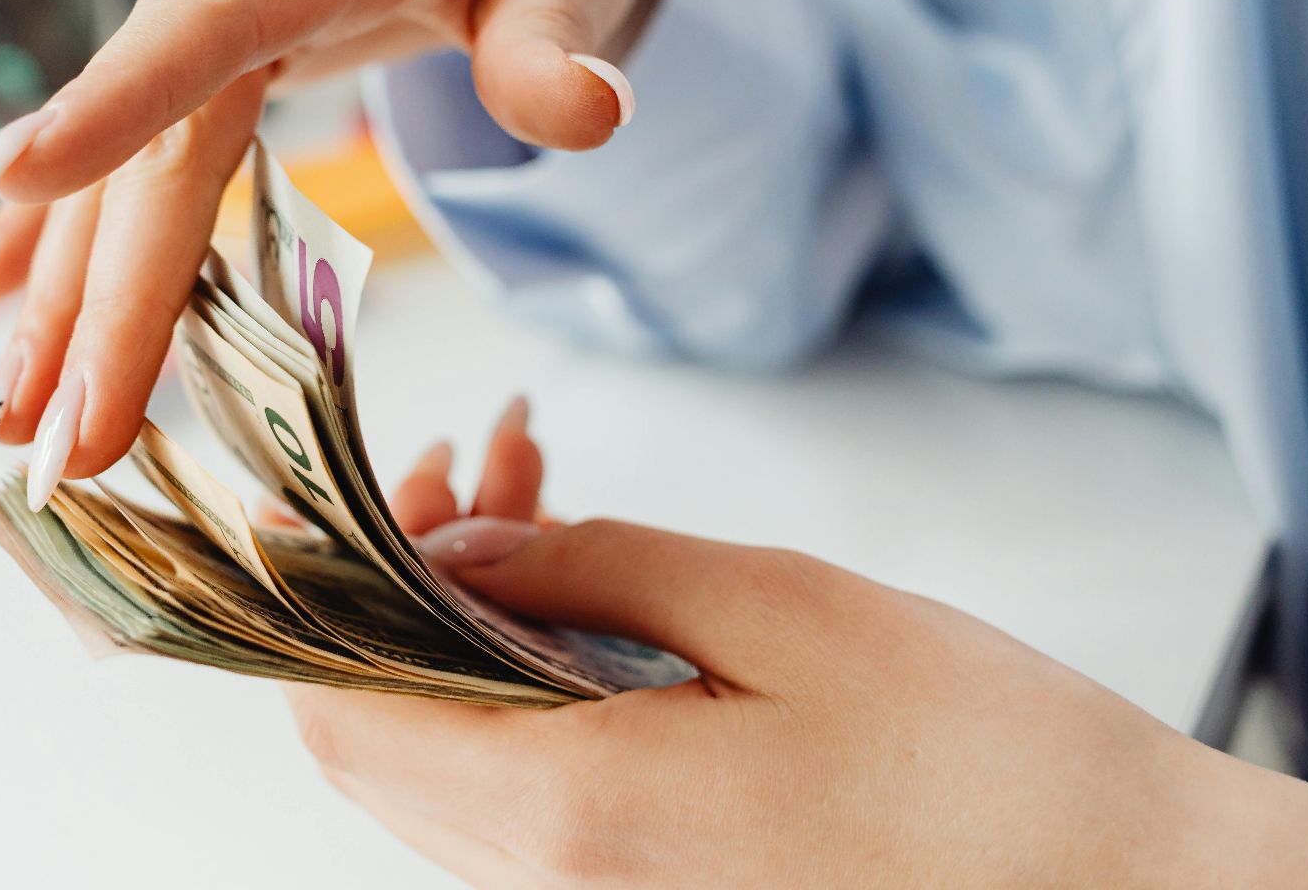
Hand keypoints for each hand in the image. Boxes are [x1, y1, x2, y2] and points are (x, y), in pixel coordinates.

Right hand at [0, 0, 673, 491]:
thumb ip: (557, 44)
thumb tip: (588, 112)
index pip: (207, 24)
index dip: (111, 103)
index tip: (14, 186)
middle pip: (152, 145)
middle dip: (101, 297)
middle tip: (59, 436)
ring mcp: (218, 11)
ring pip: (123, 166)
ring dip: (66, 295)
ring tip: (17, 416)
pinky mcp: (216, 52)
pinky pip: (127, 153)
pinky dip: (60, 230)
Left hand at [283, 403, 1307, 886]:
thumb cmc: (985, 760)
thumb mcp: (779, 610)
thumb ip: (591, 567)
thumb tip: (454, 537)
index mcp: (570, 810)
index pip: (341, 710)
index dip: (322, 584)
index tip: (366, 472)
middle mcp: (553, 880)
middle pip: (375, 733)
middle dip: (396, 575)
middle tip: (482, 460)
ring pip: (448, 753)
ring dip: (462, 616)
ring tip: (537, 492)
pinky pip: (521, 783)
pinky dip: (518, 676)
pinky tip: (583, 585)